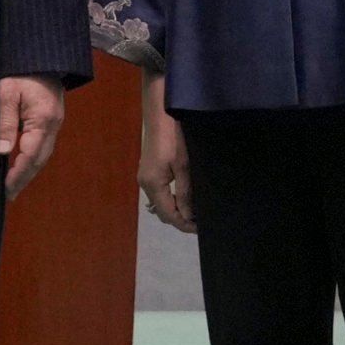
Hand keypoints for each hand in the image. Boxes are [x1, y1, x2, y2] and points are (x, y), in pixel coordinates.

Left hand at [0, 75, 66, 198]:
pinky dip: (34, 157)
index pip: (30, 156)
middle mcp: (53, 125)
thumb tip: (3, 152)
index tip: (7, 189)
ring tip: (14, 183)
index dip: (18, 175)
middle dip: (25, 178)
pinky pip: (44, 144)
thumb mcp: (6, 93)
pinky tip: (23, 162)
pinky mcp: (53, 118)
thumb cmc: (20, 71)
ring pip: (44, 153)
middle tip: (10, 194)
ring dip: (30, 169)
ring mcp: (55, 122)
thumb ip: (5, 123)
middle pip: (40, 159)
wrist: (41, 54)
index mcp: (42, 120)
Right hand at [136, 94, 193, 233]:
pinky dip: (170, 200)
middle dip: (180, 220)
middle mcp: (145, 185)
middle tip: (200, 222)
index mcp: (153, 185)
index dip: (183, 224)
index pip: (168, 214)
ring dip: (175, 210)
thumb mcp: (183, 166)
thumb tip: (188, 216)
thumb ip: (185, 193)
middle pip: (162, 212)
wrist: (160, 115)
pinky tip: (182, 198)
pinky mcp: (147, 172)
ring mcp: (144, 178)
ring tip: (194, 212)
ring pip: (159, 204)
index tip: (200, 229)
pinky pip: (158, 194)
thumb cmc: (173, 139)